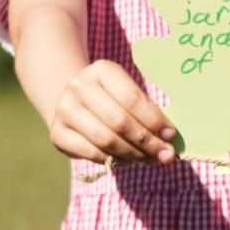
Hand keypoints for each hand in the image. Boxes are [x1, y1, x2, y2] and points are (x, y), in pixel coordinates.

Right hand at [48, 59, 177, 164]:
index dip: (154, 119)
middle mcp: (79, 86)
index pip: (132, 98)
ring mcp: (65, 109)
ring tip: (150, 159)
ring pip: (106, 140)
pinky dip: (114, 160)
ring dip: (133, 154)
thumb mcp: (127, 92)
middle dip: (147, 142)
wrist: (73, 100)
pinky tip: (128, 160)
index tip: (171, 135)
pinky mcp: (57, 134)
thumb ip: (146, 111)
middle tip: (166, 155)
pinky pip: (92, 153)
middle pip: (120, 121)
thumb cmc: (111, 97)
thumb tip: (169, 138)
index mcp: (102, 69)